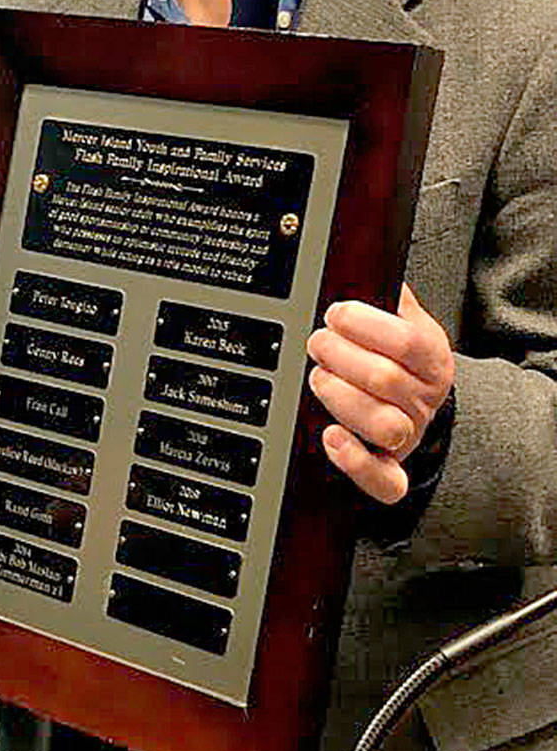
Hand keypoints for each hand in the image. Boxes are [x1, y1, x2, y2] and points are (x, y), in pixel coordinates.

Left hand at [306, 283, 453, 503]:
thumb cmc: (400, 362)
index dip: (364, 324)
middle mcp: (423, 400)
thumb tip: (377, 269)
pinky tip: (332, 437)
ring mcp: (408, 437)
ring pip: (383, 425)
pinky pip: (384, 482)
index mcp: (432, 360)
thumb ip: (393, 300)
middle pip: (385, 379)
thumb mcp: (406, 325)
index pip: (406, 341)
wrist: (415, 412)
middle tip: (318, 343)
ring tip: (320, 377)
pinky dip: (354, 461)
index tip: (335, 314)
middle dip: (339, 355)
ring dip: (340, 397)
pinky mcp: (390, 470)